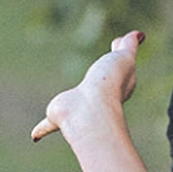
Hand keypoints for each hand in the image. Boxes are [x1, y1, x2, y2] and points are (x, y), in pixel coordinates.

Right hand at [31, 30, 145, 141]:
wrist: (92, 108)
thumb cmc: (110, 83)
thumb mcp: (123, 57)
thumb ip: (129, 45)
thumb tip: (138, 35)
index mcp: (117, 82)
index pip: (121, 67)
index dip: (120, 57)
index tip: (118, 47)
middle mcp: (98, 96)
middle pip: (101, 83)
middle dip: (100, 77)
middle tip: (98, 72)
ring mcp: (77, 107)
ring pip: (75, 104)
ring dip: (72, 105)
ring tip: (70, 103)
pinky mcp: (58, 117)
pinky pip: (48, 125)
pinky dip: (41, 129)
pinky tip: (34, 136)